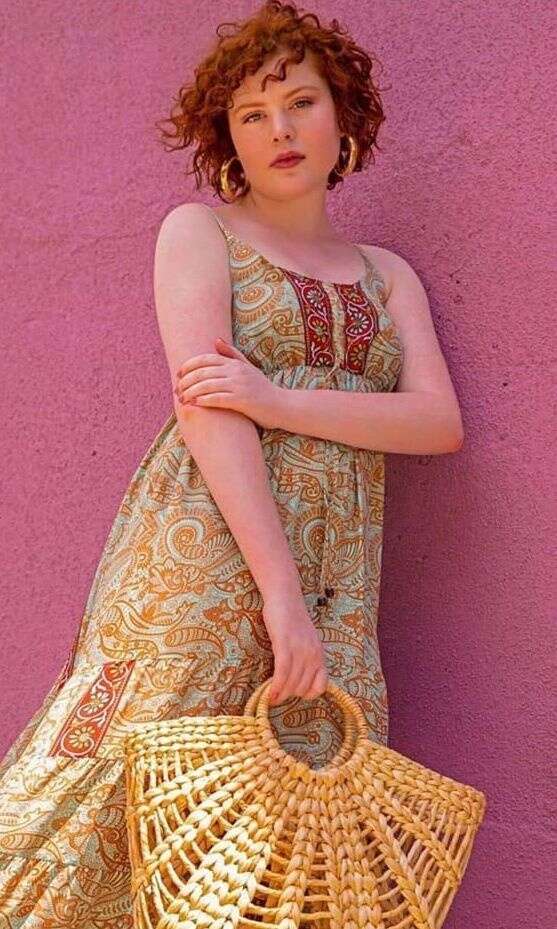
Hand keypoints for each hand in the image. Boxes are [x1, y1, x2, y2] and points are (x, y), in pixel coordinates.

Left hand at [174, 338, 282, 428]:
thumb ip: (232, 354)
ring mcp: (240, 385)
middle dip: (186, 380)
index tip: (178, 373)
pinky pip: (218, 398)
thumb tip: (216, 339)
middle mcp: (236, 372)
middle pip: (203, 372)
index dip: (189, 365)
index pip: (206, 358)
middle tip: (176, 389)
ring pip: (207, 385)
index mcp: (235, 363)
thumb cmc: (263, 389)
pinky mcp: (242, 401)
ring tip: (182, 399)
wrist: (282, 405)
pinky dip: (204, 400)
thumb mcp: (248, 368)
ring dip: (191, 392)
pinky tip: (194, 404)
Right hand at [262, 590, 328, 705]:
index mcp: (320, 654)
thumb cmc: (292, 619)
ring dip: (280, 694)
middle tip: (276, 695)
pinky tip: (269, 693)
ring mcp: (300, 650)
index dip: (307, 694)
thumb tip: (298, 679)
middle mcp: (313, 654)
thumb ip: (306, 658)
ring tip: (271, 696)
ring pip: (291, 683)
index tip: (294, 693)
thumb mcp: (307, 641)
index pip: (320, 686)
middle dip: (289, 695)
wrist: (285, 597)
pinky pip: (281, 673)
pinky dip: (275, 686)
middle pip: (302, 688)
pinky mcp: (284, 645)